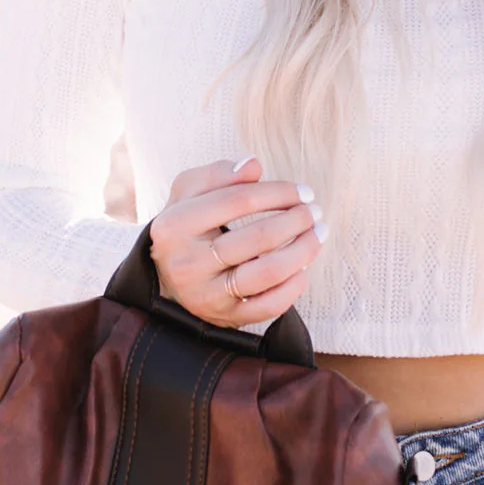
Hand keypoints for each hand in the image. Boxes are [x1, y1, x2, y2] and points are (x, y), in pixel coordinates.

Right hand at [148, 156, 327, 326]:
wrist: (166, 276)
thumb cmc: (187, 226)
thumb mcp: (189, 192)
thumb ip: (218, 174)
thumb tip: (253, 166)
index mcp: (176, 225)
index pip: (237, 201)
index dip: (278, 192)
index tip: (303, 191)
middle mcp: (188, 263)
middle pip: (257, 237)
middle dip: (295, 220)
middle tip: (313, 212)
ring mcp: (207, 295)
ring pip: (267, 273)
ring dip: (302, 251)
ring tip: (317, 235)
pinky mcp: (225, 317)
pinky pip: (269, 306)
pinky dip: (293, 287)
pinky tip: (302, 269)